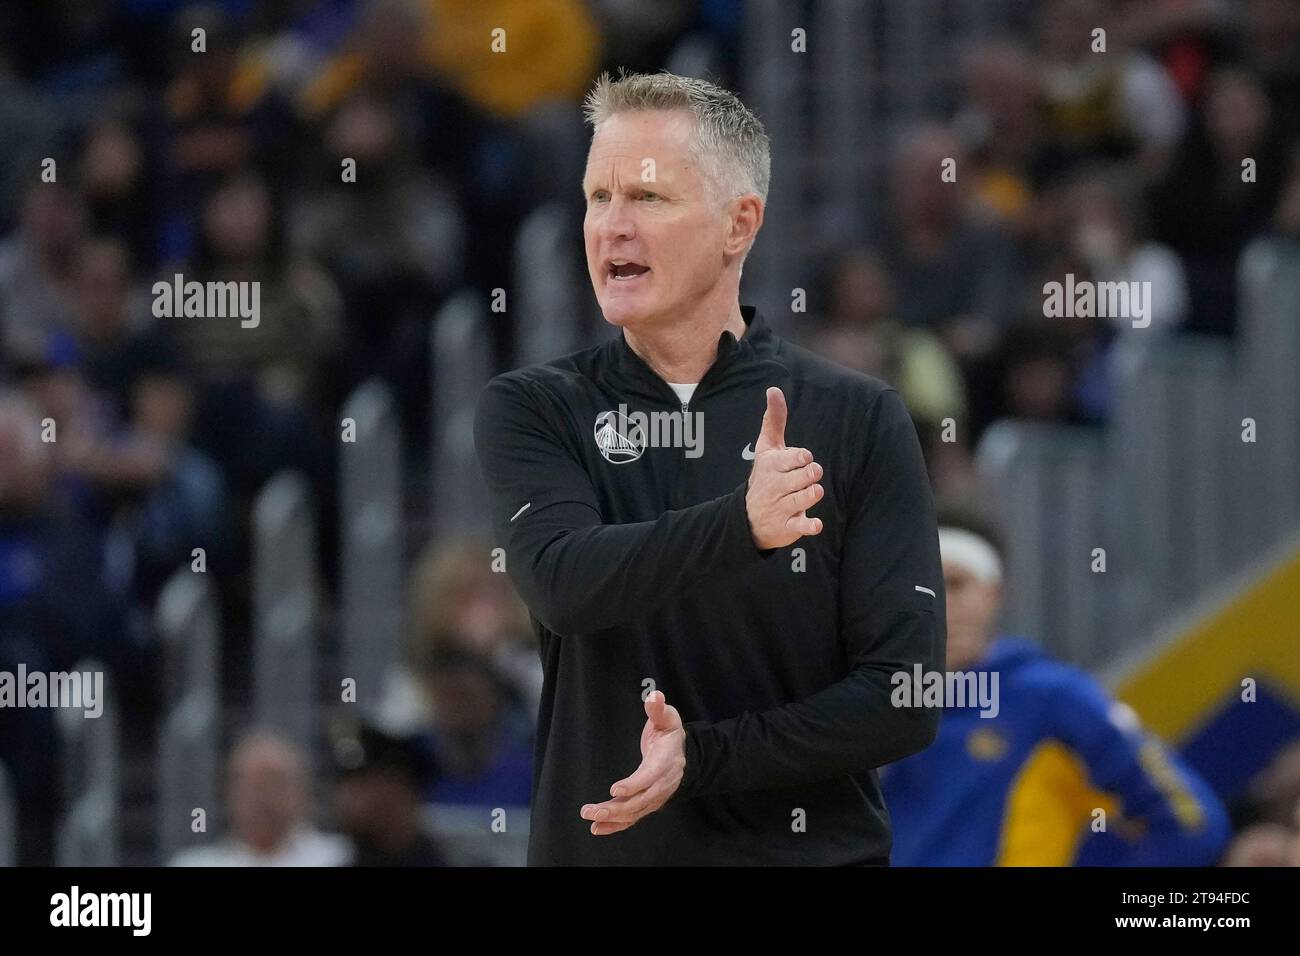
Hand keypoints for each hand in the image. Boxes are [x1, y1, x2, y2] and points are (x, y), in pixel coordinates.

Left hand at [580, 690, 684, 835]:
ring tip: (591, 819)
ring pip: (634, 813)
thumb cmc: (671, 734)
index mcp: (665, 762)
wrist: (685, 755)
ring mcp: (655, 797)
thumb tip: (654, 696)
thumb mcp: (668, 718)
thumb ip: (659, 710)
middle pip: (640, 801)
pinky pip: (632, 818)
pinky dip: (616, 826)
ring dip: (612, 819)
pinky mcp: (648, 804)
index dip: (633, 785)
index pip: (649, 777)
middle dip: (616, 809)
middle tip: (592, 811)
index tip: (614, 790)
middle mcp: (661, 784)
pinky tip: (597, 828)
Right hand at [745, 386, 823, 548]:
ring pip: (798, 502)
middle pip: (794, 481)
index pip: (785, 461)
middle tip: (814, 471)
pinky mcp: (788, 527)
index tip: (805, 456)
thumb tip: (774, 389)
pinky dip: (807, 527)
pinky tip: (816, 525)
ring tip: (816, 491)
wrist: (749, 518)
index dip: (796, 458)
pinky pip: (799, 527)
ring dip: (808, 497)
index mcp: (772, 467)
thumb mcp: (766, 449)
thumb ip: (773, 421)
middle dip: (805, 476)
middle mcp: (776, 488)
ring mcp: (781, 508)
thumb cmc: (765, 476)